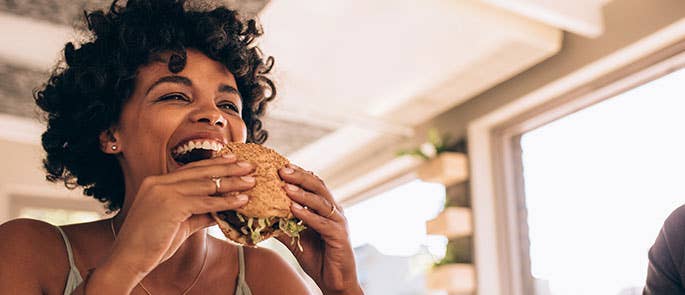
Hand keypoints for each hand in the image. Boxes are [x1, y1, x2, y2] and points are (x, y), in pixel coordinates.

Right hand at [106, 155, 254, 278]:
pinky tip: (241, 201)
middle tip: (249, 165)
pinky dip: (226, 201)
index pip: (191, 169)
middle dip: (228, 167)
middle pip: (201, 171)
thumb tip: (220, 211)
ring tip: (251, 182)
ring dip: (232, 183)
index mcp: (156, 182)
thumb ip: (198, 213)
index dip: (214, 164)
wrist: (128, 259)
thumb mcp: (179, 224)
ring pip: (206, 184)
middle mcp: (159, 182)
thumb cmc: (151, 244)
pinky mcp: (171, 205)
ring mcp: (163, 192)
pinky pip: (205, 201)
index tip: (233, 159)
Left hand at [276, 165, 362, 294]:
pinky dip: (307, 215)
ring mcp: (339, 223)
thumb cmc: (318, 258)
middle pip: (319, 187)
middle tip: (282, 169)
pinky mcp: (339, 237)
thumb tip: (261, 216)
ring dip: (302, 193)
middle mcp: (335, 211)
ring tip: (286, 186)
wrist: (335, 281)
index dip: (299, 174)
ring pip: (321, 202)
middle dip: (300, 177)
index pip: (314, 184)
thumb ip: (283, 226)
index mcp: (326, 208)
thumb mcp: (296, 239)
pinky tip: (293, 209)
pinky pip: (322, 223)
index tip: (280, 165)